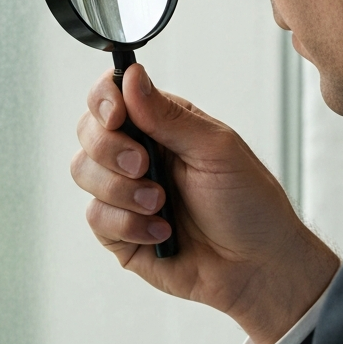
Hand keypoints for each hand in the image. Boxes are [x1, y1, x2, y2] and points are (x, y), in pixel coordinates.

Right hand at [72, 63, 338, 343]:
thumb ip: (168, 115)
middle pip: (88, 132)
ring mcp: (124, 193)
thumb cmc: (249, 204)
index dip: (104, 101)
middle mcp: (137, 153)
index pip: (111, 95)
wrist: (258, 268)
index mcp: (160, 124)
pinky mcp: (119, 231)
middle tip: (146, 166)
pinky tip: (162, 233)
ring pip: (83, 172)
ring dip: (122, 191)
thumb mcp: (216, 149)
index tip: (117, 117)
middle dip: (111, 150)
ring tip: (162, 205)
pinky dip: (129, 225)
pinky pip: (95, 217)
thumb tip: (132, 75)